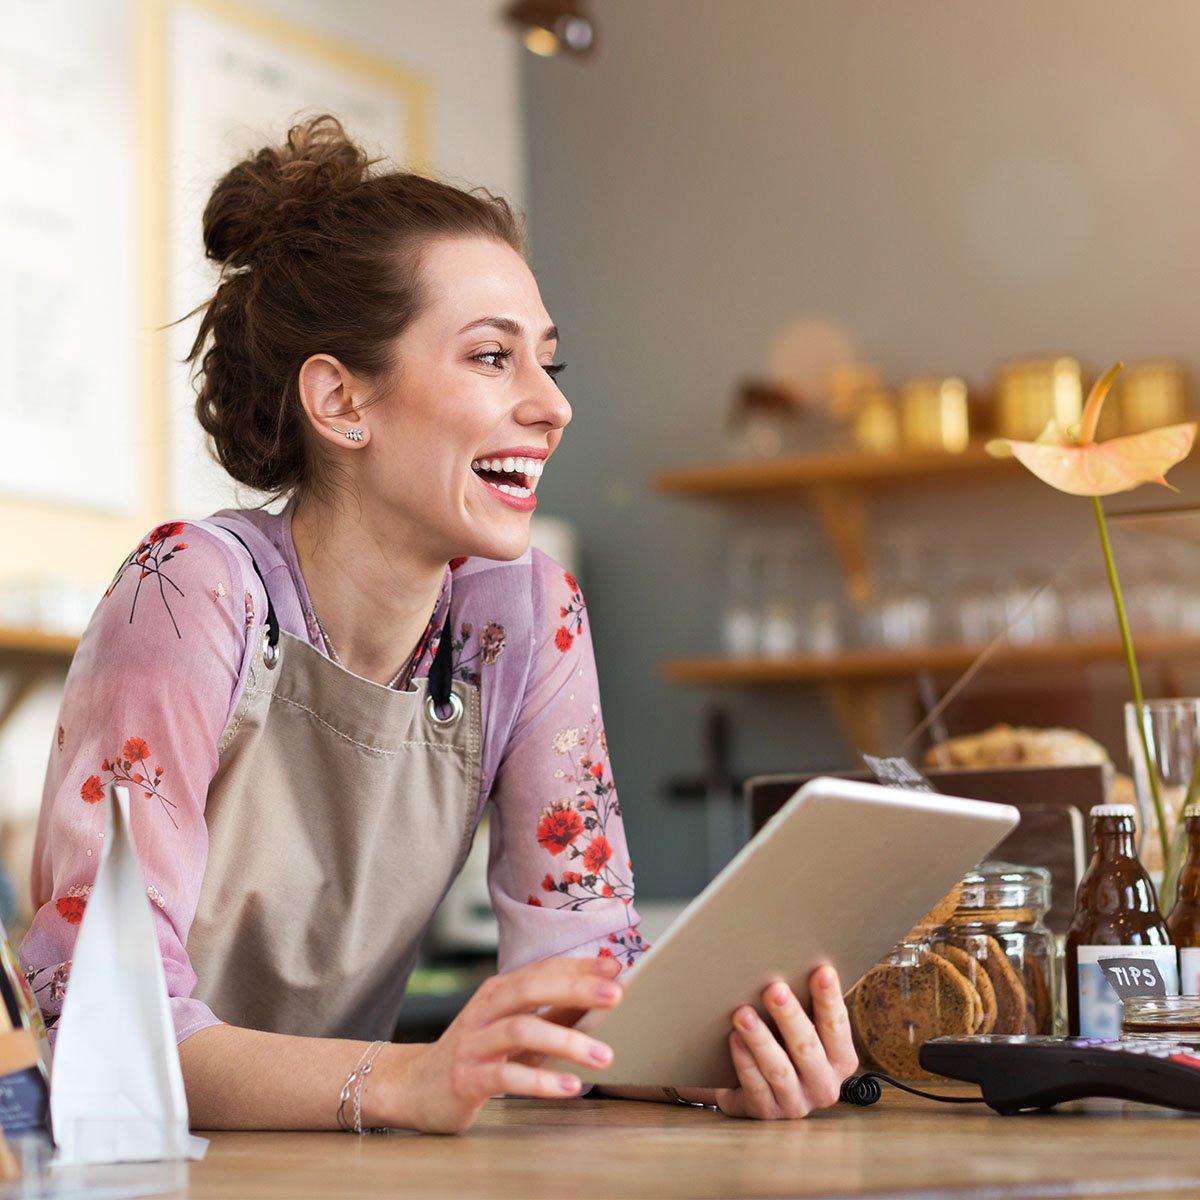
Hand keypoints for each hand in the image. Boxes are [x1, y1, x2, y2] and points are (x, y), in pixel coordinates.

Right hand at [381, 956, 623, 1133]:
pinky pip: (506, 1075)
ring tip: (604, 1055)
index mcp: (499, 990)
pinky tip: (569, 1087)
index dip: (579, 966)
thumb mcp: (514, 1028)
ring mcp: (473, 1043)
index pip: (543, 969)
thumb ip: (553, 1014)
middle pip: (532, 988)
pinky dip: (541, 1080)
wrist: (413, 1087)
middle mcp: (485, 1009)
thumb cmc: (476, 1054)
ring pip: (522, 1030)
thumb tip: (601, 999)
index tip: (616, 967)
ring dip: (567, 1041)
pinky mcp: (466, 1078)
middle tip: (616, 997)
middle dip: (576, 989)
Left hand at [681, 965, 856, 1119]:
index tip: (822, 971)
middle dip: (790, 1017)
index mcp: (840, 1060)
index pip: (837, 1026)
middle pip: (807, 1048)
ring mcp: (796, 1103)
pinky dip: (744, 1061)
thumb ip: (807, 1005)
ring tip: (743, 1013)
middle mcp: (824, 1085)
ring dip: (760, 1039)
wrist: (758, 1086)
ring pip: (778, 1070)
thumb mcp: (803, 1027)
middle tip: (773, 989)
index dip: (829, 999)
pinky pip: (755, 1086)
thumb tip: (799, 960)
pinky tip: (734, 1039)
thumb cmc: (785, 1044)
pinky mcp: (767, 1113)